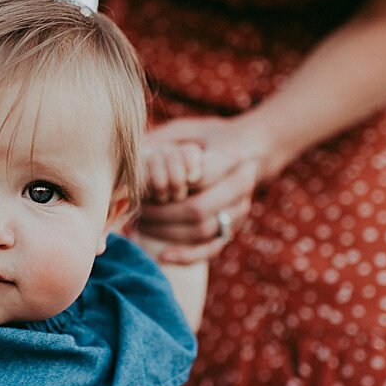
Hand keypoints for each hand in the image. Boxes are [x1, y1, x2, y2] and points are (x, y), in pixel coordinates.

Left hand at [136, 117, 267, 263]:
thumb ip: (165, 139)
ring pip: (203, 230)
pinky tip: (163, 255)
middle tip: (138, 208)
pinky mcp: (234, 227)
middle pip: (198, 208)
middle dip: (161, 212)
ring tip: (142, 224)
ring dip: (167, 232)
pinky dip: (187, 256)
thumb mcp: (188, 128)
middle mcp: (241, 184)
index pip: (199, 176)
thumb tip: (132, 154)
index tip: (142, 182)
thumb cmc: (208, 139)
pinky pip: (212, 249)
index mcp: (233, 154)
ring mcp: (239, 209)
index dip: (169, 183)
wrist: (253, 150)